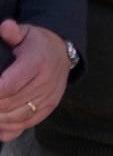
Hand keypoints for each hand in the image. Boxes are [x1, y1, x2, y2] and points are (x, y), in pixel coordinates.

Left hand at [0, 20, 72, 140]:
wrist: (62, 52)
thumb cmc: (36, 43)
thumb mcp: (25, 32)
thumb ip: (12, 32)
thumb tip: (6, 27)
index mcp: (36, 64)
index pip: (7, 86)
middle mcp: (45, 83)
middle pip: (11, 104)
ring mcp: (48, 97)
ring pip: (19, 116)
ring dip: (0, 119)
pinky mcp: (49, 107)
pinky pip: (29, 123)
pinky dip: (11, 129)